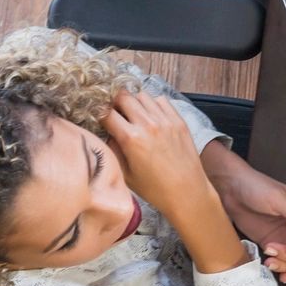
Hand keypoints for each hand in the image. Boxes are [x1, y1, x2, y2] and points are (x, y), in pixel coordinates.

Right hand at [103, 91, 221, 226]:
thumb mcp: (125, 173)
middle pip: (124, 97)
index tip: (99, 118)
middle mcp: (148, 124)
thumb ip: (113, 149)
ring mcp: (165, 120)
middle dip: (115, 104)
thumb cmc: (153, 188)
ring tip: (133, 115)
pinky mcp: (178, 120)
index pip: (107, 114)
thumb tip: (107, 133)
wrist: (186, 190)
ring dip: (134, 102)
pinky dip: (152, 104)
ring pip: (142, 96)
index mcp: (131, 139)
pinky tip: (151, 116)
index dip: (100, 115)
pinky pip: (161, 100)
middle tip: (115, 113)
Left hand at [203, 145, 285, 282]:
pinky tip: (276, 273)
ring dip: (284, 265)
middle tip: (273, 252)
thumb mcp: (277, 198)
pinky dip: (282, 269)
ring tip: (268, 261)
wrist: (231, 189)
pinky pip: (281, 260)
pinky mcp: (271, 243)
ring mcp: (284, 236)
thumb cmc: (256, 187)